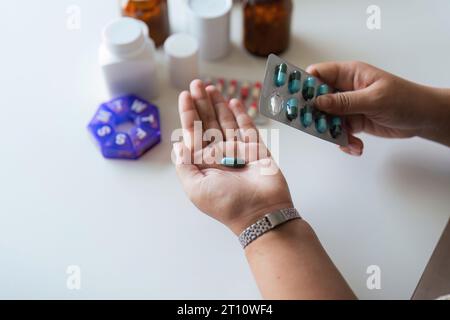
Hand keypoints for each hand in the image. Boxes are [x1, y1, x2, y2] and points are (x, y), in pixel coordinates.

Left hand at [174, 80, 292, 234]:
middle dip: (202, 104)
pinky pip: (248, 128)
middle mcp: (219, 156)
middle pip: (208, 123)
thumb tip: (178, 145)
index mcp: (203, 164)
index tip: (184, 95)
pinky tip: (233, 101)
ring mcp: (238, 151)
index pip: (193, 133)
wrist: (261, 213)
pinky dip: (241, 115)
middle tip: (197, 83)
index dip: (188, 113)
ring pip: (226, 123)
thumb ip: (184, 165)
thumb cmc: (226, 203)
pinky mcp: (257, 149)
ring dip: (218, 105)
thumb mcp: (195, 188)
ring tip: (211, 87)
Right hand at [306, 61, 449, 154]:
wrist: (422, 118)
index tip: (293, 99)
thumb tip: (318, 102)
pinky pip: (339, 132)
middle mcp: (345, 89)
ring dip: (332, 133)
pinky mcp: (353, 122)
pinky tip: (356, 146)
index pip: (318, 74)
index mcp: (349, 74)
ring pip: (326, 119)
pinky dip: (344, 141)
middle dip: (314, 115)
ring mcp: (348, 106)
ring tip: (346, 141)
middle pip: (317, 99)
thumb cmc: (404, 99)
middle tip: (311, 127)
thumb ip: (344, 102)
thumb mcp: (373, 99)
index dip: (303, 85)